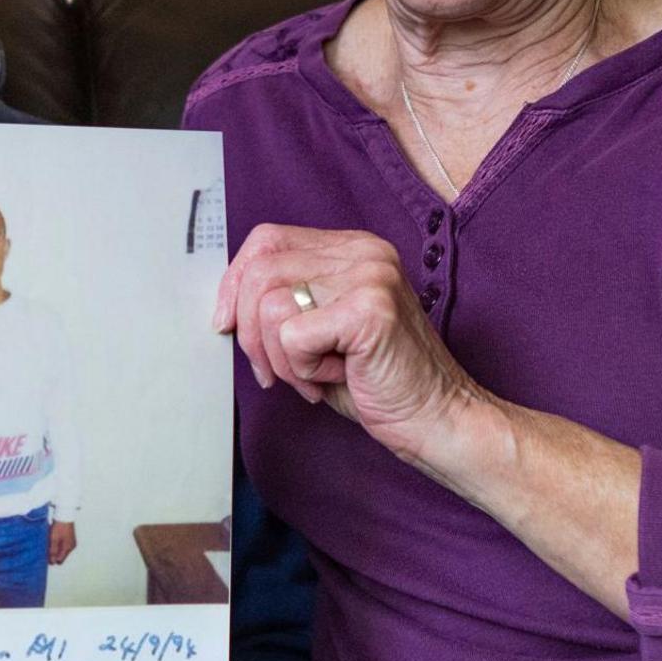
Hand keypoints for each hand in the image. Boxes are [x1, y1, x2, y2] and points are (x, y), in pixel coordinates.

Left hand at [47, 521, 76, 565]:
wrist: (65, 515)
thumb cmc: (59, 527)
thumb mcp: (53, 540)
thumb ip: (53, 551)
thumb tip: (52, 562)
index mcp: (67, 548)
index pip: (60, 561)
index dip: (52, 558)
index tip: (47, 553)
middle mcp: (71, 547)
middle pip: (61, 556)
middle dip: (54, 553)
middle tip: (48, 546)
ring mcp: (72, 543)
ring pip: (62, 551)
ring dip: (56, 548)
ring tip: (52, 540)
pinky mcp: (71, 539)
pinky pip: (64, 545)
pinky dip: (59, 544)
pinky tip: (55, 537)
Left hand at [213, 224, 498, 487]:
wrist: (436, 419)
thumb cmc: (376, 382)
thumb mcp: (321, 330)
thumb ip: (284, 303)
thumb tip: (225, 305)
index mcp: (352, 248)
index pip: (267, 241)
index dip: (234, 283)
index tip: (226, 324)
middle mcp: (363, 252)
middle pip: (259, 269)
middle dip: (248, 331)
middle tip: (274, 372)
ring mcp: (370, 276)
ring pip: (270, 306)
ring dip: (280, 358)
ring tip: (318, 375)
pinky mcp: (370, 309)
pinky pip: (292, 337)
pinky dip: (302, 370)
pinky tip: (336, 378)